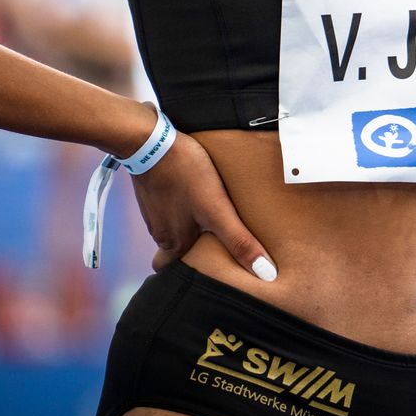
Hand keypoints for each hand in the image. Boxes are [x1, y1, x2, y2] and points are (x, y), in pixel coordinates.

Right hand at [129, 131, 277, 280]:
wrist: (150, 141)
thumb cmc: (185, 173)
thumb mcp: (217, 209)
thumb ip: (238, 241)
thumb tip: (265, 273)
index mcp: (175, 245)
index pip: (188, 272)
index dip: (202, 273)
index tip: (218, 271)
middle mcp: (161, 235)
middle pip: (183, 253)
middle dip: (200, 250)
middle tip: (222, 242)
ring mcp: (155, 215)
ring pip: (177, 230)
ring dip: (193, 227)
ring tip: (214, 217)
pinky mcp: (154, 195)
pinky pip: (172, 210)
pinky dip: (184, 208)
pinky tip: (197, 196)